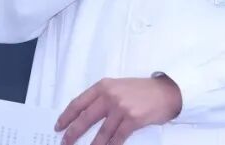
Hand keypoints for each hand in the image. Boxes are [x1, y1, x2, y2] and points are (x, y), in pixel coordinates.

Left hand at [55, 76, 181, 144]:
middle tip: (65, 142)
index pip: (78, 102)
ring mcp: (121, 107)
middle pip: (85, 118)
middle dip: (73, 133)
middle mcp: (110, 95)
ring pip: (101, 132)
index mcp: (104, 86)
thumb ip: (102, 98)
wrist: (166, 92)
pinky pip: (117, 137)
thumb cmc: (141, 90)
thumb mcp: (118, 87)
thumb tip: (83, 116)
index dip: (67, 116)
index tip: (59, 126)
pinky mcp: (133, 119)